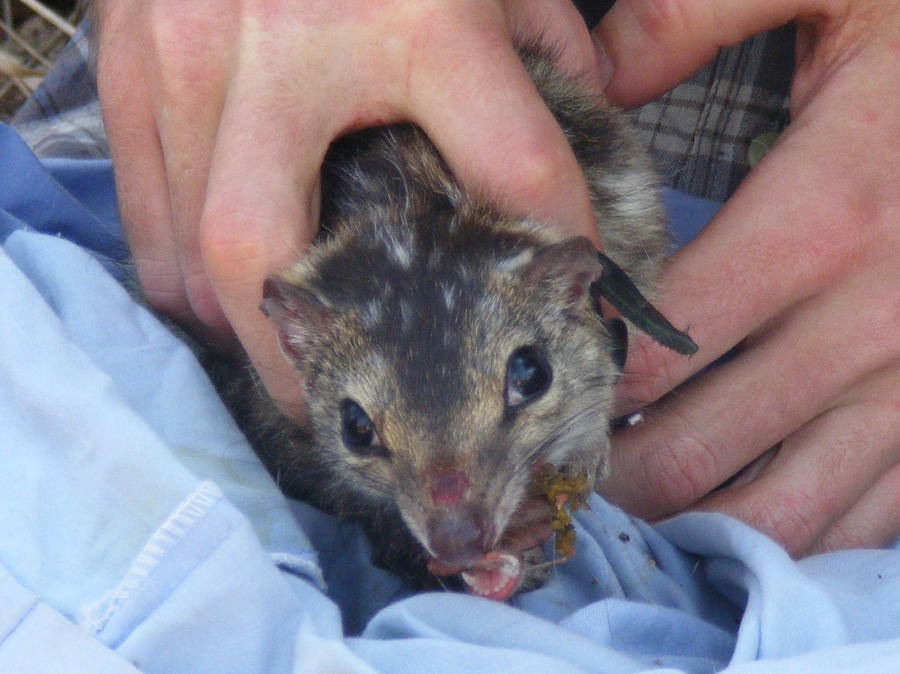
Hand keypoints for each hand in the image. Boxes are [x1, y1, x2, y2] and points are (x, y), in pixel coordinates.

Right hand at [94, 0, 605, 417]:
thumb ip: (542, 35)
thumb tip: (580, 115)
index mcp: (414, 15)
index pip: (510, 164)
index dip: (556, 244)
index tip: (575, 301)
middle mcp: (283, 43)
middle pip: (263, 249)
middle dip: (299, 352)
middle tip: (336, 399)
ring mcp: (187, 49)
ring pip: (187, 243)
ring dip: (233, 320)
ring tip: (280, 349)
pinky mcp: (129, 52)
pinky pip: (140, 200)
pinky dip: (177, 264)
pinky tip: (218, 283)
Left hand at [594, 0, 899, 554]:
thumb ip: (690, 17)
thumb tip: (588, 72)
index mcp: (826, 218)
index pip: (661, 343)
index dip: (586, 375)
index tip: (545, 374)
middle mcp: (876, 322)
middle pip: (699, 448)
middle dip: (616, 470)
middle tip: (561, 458)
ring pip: (783, 509)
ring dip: (692, 520)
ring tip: (630, 502)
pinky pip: (867, 516)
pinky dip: (791, 531)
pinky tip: (738, 514)